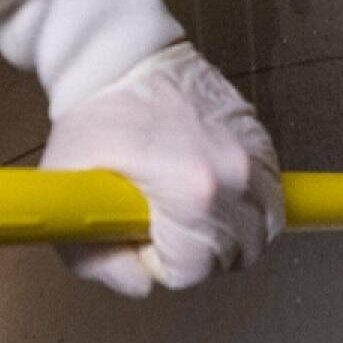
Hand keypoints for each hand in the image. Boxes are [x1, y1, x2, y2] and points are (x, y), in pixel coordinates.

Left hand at [40, 42, 283, 296]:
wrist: (122, 57)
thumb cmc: (93, 121)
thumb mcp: (71, 196)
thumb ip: (98, 260)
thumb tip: (142, 285)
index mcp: (192, 194)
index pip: (193, 270)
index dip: (159, 261)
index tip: (139, 230)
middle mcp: (235, 175)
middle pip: (237, 254)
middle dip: (197, 253)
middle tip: (163, 225)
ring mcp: (254, 154)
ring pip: (264, 229)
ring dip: (231, 233)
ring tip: (193, 214)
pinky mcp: (261, 137)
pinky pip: (271, 193)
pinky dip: (249, 203)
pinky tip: (214, 191)